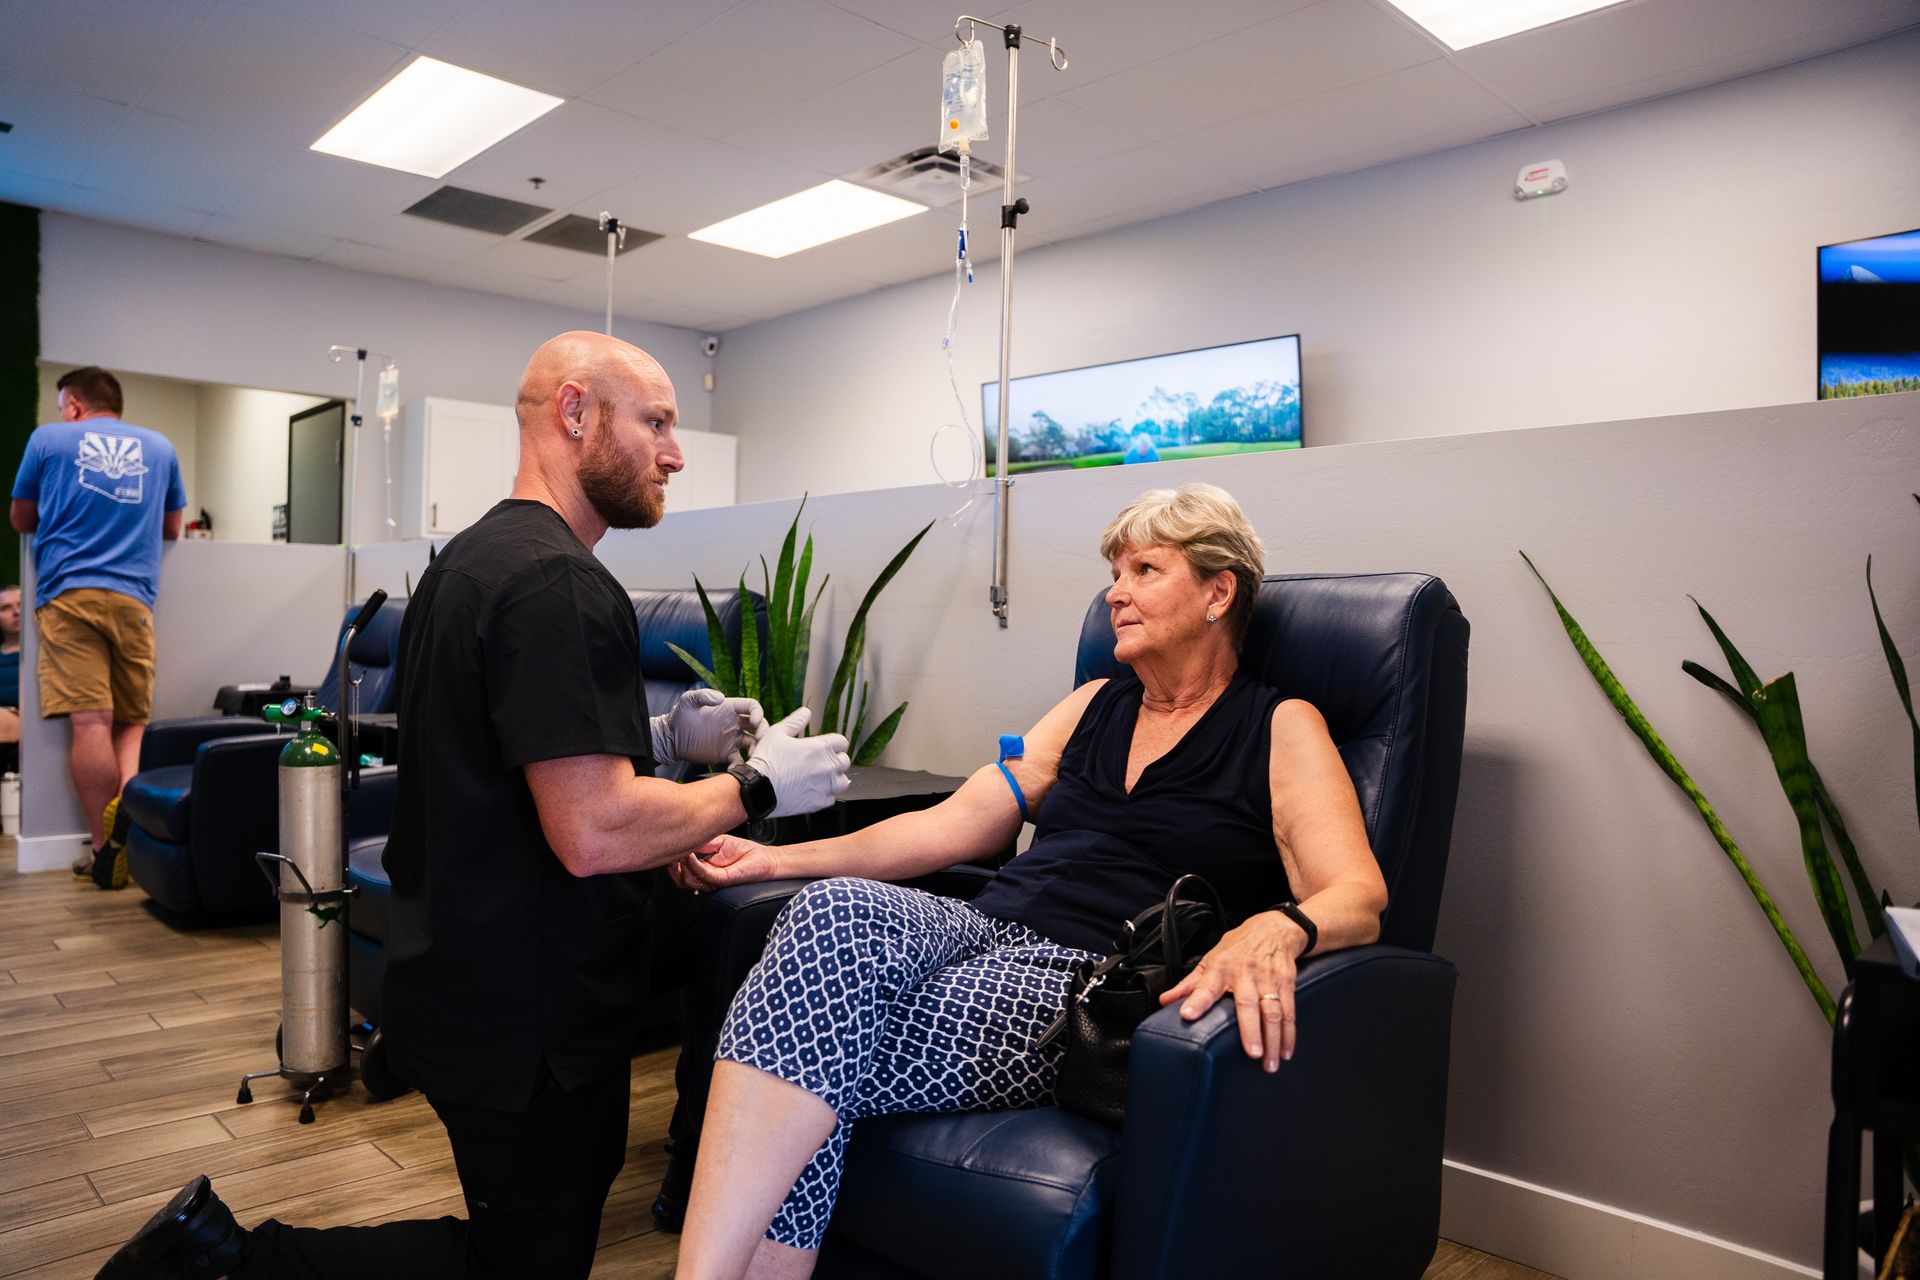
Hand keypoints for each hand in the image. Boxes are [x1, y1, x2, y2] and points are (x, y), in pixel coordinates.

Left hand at [651, 688, 765, 764]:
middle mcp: (734, 723)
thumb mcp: (688, 701)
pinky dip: (742, 765)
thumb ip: (703, 695)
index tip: (754, 722)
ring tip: (754, 756)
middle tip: (760, 740)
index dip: (757, 713)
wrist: (672, 739)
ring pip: (753, 742)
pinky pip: (740, 760)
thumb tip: (721, 698)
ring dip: (758, 748)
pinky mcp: (726, 754)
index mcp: (730, 708)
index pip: (752, 706)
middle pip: (758, 725)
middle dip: (763, 731)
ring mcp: (732, 739)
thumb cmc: (680, 716)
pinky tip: (737, 769)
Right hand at [669, 834, 779, 892]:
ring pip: (688, 880)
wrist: (765, 859)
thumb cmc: (744, 851)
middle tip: (667, 855)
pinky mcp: (722, 880)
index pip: (681, 870)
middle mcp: (706, 877)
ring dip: (681, 865)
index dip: (671, 862)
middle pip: (680, 880)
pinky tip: (690, 855)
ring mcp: (713, 880)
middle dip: (671, 868)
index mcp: (703, 868)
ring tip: (680, 851)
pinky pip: (704, 874)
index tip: (665, 849)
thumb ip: (701, 843)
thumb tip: (683, 839)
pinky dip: (694, 864)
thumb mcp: (717, 841)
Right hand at [747, 707, 850, 817]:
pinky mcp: (818, 802)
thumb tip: (806, 712)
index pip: (842, 742)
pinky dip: (825, 794)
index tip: (829, 746)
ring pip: (843, 781)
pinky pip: (831, 798)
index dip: (835, 743)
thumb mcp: (777, 733)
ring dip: (835, 778)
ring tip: (822, 777)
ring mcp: (824, 786)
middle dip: (836, 759)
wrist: (758, 789)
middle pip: (845, 761)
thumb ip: (795, 721)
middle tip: (823, 761)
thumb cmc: (766, 761)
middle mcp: (826, 767)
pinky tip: (814, 791)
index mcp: (819, 748)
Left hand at [1158, 911, 1310, 1071]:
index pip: (1205, 986)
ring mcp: (1268, 980)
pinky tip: (1286, 1051)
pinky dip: (1289, 1034)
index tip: (1187, 1015)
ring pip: (1273, 1012)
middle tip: (1252, 1054)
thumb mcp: (1211, 959)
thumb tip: (1165, 1001)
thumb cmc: (1238, 947)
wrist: (1274, 929)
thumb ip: (1190, 983)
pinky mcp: (1286, 984)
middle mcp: (1245, 974)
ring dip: (1273, 1040)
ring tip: (1269, 1065)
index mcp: (1221, 968)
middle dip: (1251, 1030)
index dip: (1196, 1001)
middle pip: (1247, 1004)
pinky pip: (1289, 1012)